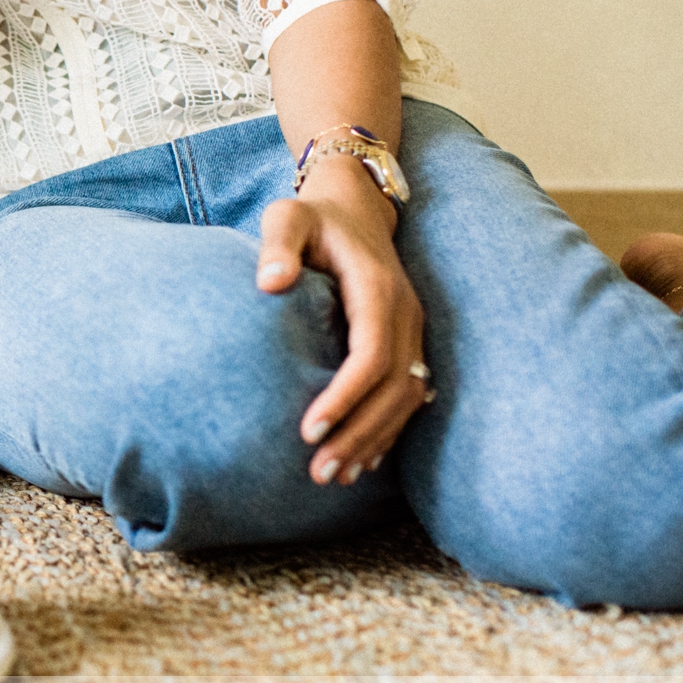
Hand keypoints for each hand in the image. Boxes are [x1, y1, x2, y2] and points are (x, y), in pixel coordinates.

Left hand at [256, 156, 427, 485]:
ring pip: (406, 398)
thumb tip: (271, 282)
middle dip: (360, 433)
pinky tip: (361, 461)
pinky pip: (407, 394)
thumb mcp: (287, 217)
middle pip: (394, 387)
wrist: (355, 206)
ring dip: (374, 440)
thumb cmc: (312, 216)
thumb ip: (279, 246)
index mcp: (378, 290)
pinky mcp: (406, 342)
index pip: (371, 355)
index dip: (345, 396)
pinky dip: (386, 430)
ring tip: (334, 476)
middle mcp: (405, 315)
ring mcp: (411, 331)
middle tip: (320, 472)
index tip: (309, 430)